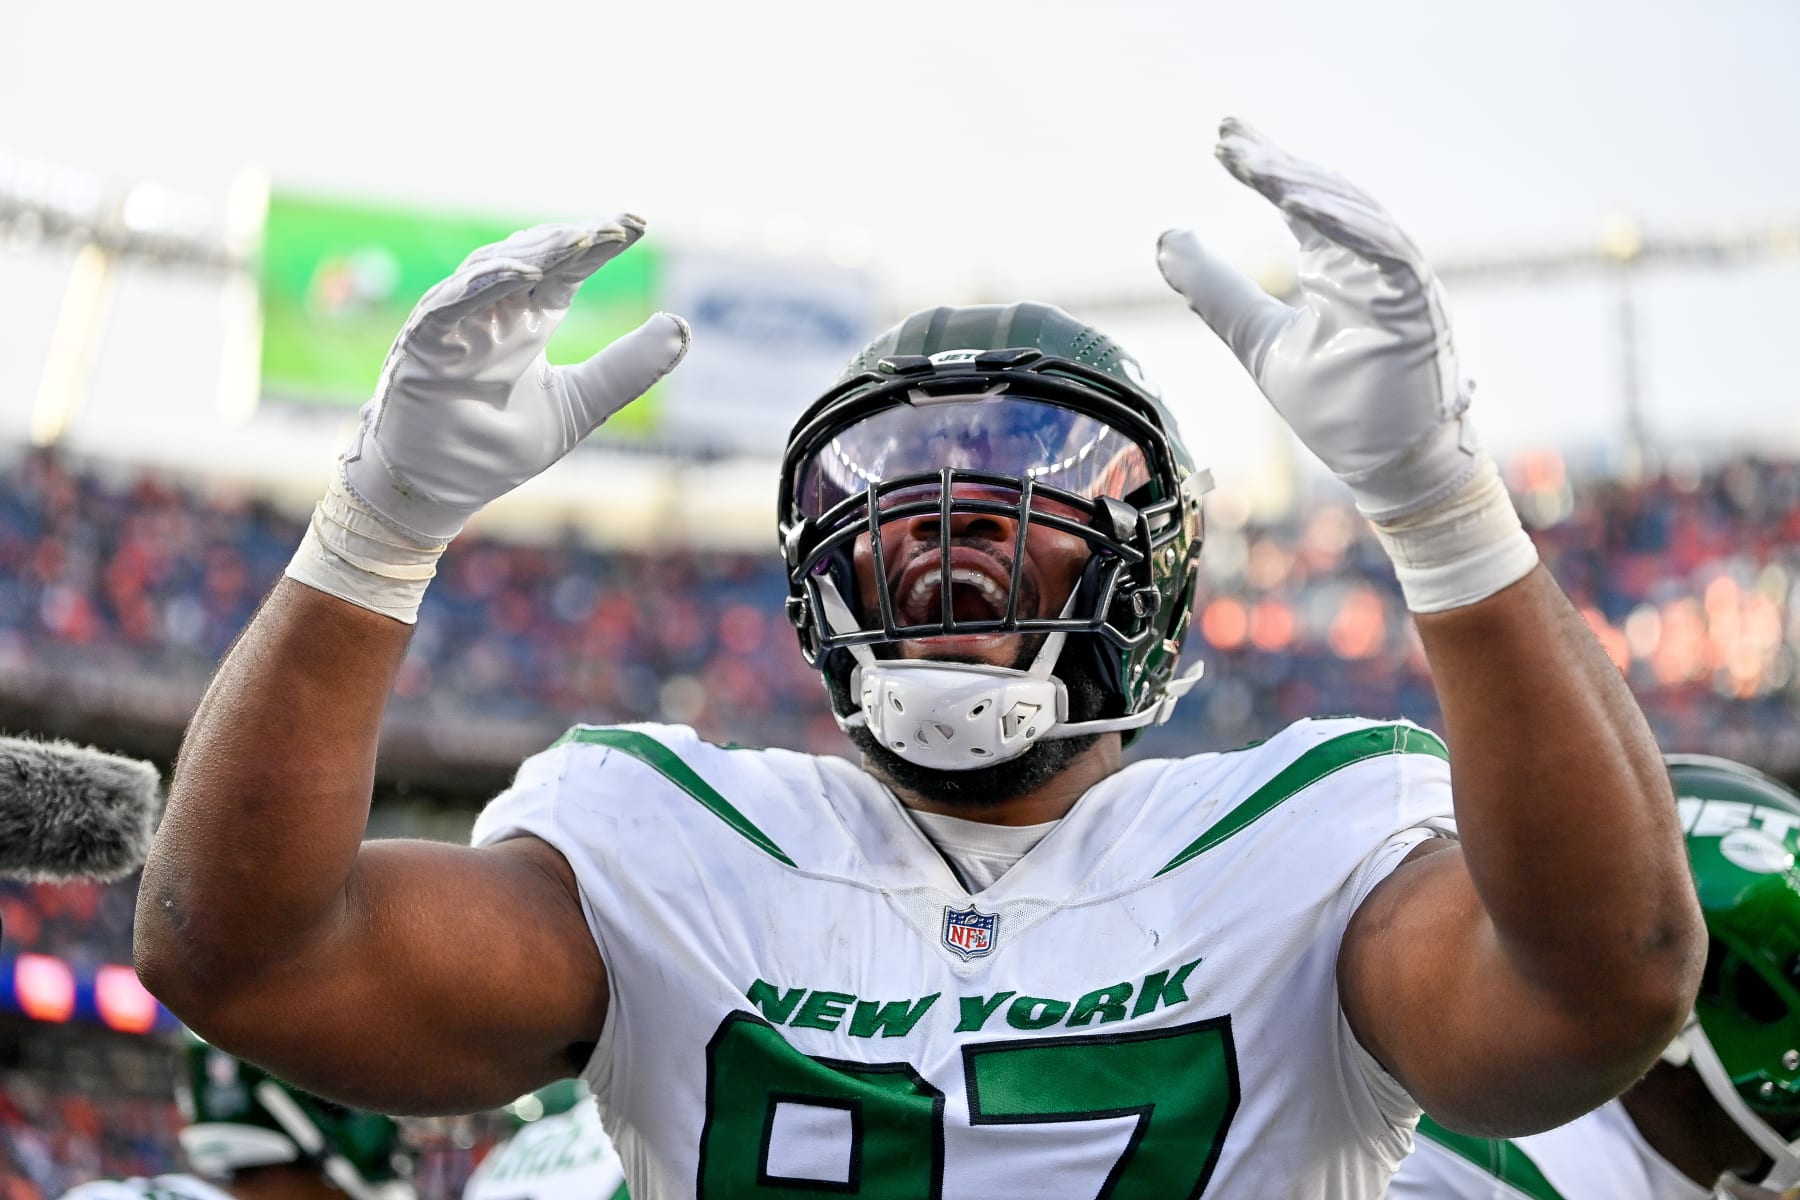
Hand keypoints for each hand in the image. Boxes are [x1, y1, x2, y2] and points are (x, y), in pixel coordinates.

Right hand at [342, 217, 688, 541]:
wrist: (441, 490)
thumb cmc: (498, 447)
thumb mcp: (582, 404)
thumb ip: (627, 369)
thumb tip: (681, 327)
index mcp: (528, 321)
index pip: (566, 270)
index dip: (597, 246)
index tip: (636, 225)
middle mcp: (493, 312)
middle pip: (534, 258)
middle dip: (574, 240)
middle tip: (617, 226)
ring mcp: (456, 323)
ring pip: (493, 269)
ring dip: (535, 252)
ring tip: (578, 241)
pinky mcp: (423, 343)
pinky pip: (450, 304)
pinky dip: (484, 285)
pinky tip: (522, 269)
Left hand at [1157, 119, 1476, 522]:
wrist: (1393, 469)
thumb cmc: (1340, 407)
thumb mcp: (1258, 340)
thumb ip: (1217, 292)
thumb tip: (1167, 242)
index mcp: (1341, 267)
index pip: (1301, 204)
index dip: (1264, 169)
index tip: (1223, 140)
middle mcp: (1375, 264)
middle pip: (1326, 197)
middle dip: (1276, 164)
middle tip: (1228, 135)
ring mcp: (1402, 282)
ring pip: (1356, 217)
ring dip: (1306, 188)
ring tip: (1257, 167)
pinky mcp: (1420, 307)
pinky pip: (1387, 253)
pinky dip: (1346, 225)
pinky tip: (1302, 203)